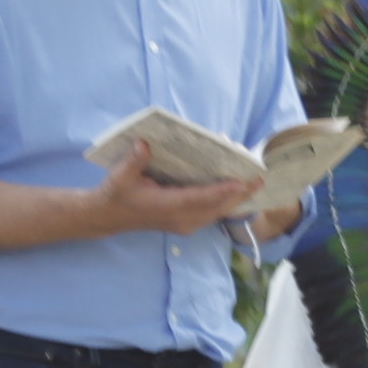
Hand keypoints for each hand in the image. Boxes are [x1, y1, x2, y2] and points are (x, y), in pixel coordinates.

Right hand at [96, 139, 261, 237]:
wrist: (108, 217)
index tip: (242, 182)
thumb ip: (133, 161)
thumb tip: (144, 144)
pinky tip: (239, 190)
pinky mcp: (187, 222)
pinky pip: (212, 213)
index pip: (199, 199)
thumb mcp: (120, 177)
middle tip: (260, 176)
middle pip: (216, 207)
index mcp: (166, 207)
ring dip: (236, 197)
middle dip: (240, 193)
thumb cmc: (115, 194)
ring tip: (255, 180)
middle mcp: (180, 219)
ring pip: (218, 212)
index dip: (222, 191)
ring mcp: (185, 223)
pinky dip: (227, 201)